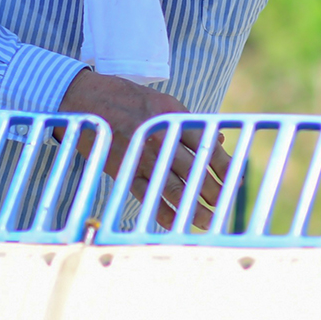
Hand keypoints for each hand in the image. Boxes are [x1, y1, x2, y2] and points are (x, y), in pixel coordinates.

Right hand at [59, 69, 231, 228]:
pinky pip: (146, 194)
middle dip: (212, 190)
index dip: (224, 165)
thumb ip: (189, 122)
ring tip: (205, 220)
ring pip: (172, 187)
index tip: (236, 179)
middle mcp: (159, 138)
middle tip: (224, 204)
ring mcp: (140, 156)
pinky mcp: (123, 169)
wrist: (84, 98)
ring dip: (191, 207)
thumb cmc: (128, 97)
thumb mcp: (163, 101)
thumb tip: (218, 140)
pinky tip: (173, 222)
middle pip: (193, 170)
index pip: (206, 146)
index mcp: (172, 117)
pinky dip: (160, 210)